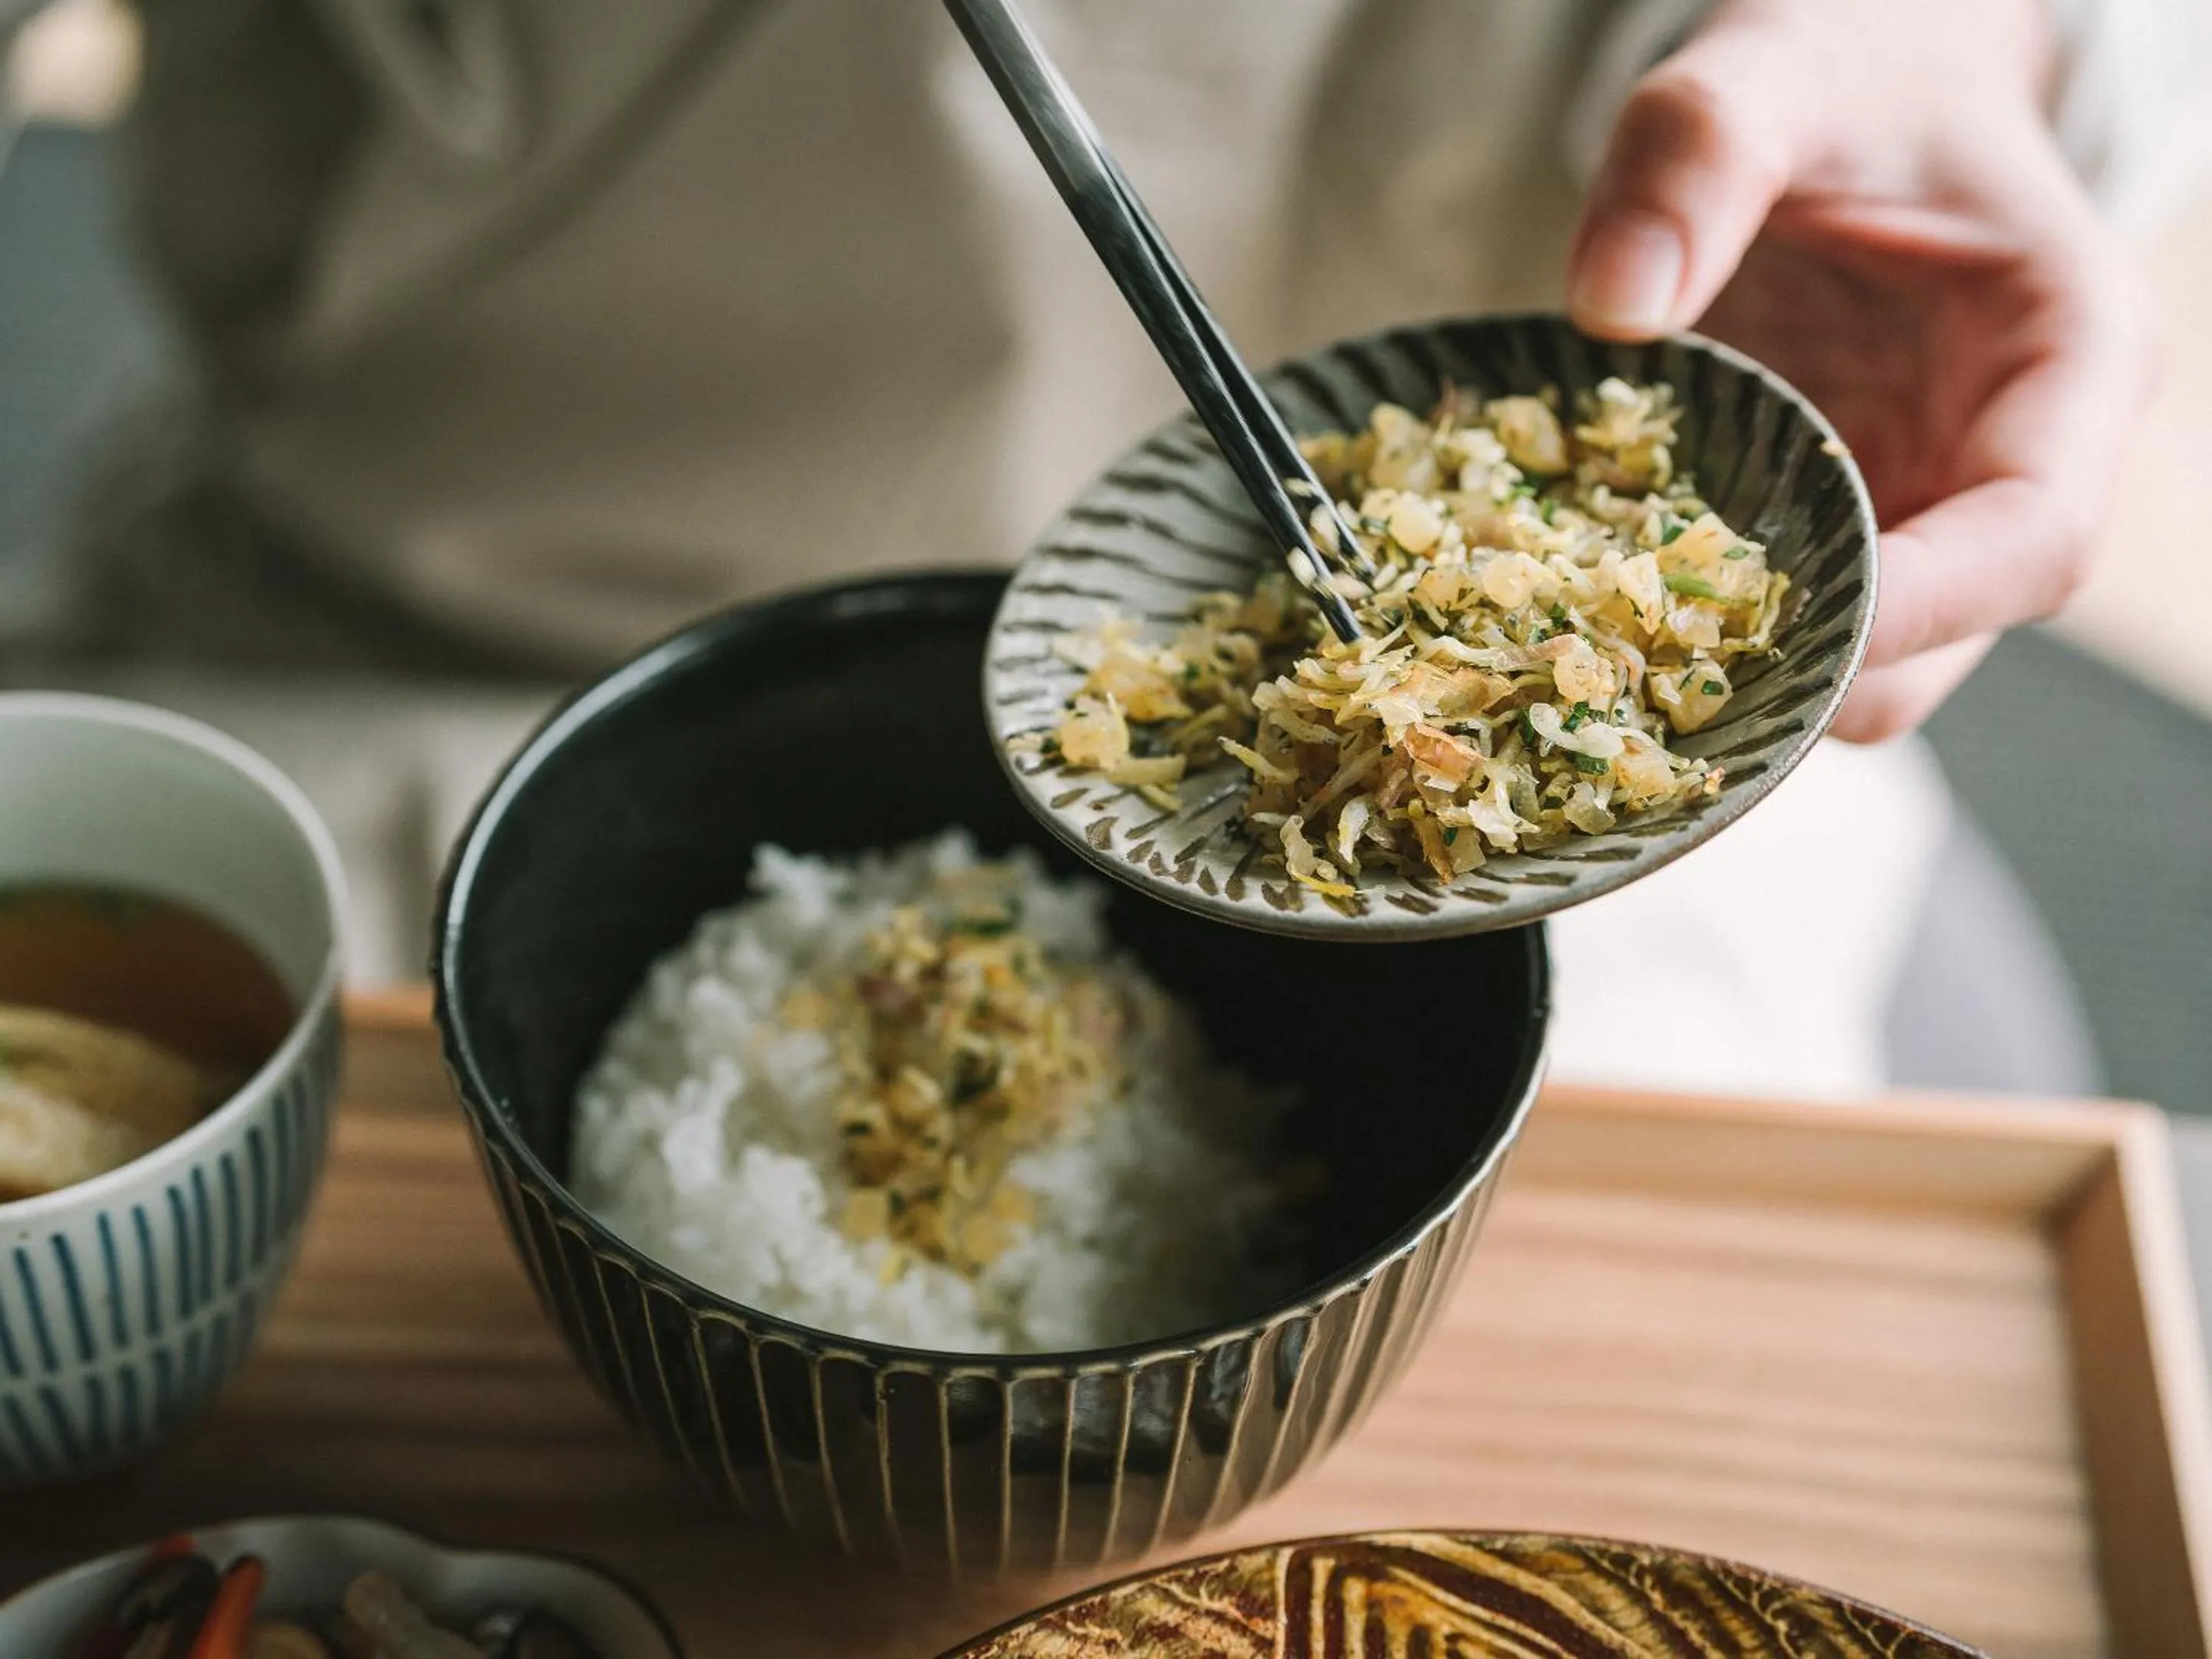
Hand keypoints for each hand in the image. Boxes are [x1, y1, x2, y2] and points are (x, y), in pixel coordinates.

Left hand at [1565, 0, 2153, 740]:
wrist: (1841, 85)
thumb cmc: (1847, 71)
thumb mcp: (1775, 69)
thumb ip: (1697, 153)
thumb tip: (1611, 303)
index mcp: (2067, 369)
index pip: (2032, 542)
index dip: (1920, 611)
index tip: (1779, 629)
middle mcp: (2005, 471)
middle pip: (1930, 650)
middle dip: (1794, 679)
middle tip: (1627, 681)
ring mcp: (1913, 516)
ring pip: (1839, 669)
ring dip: (1719, 683)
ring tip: (1579, 674)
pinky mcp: (1823, 527)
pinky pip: (1763, 624)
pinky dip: (1675, 640)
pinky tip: (1568, 628)